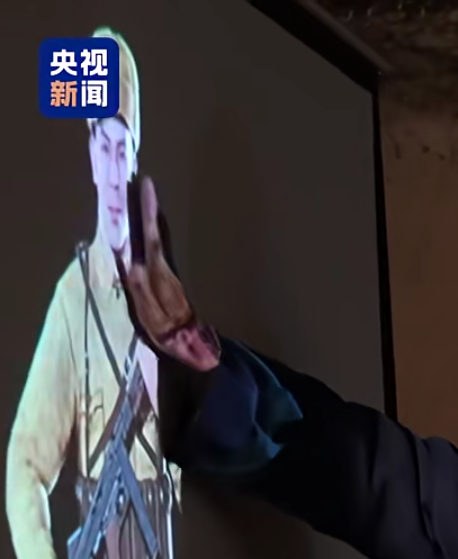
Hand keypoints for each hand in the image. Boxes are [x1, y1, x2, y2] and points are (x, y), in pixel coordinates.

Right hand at [119, 176, 219, 372]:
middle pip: (157, 232)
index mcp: (160, 276)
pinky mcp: (169, 277)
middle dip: (150, 208)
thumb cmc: (168, 335)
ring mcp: (170, 272)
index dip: (149, 213)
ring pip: (160, 238)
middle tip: (144, 181)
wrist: (192, 346)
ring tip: (145, 195)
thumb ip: (143, 293)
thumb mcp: (152, 319)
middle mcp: (166, 269)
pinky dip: (155, 231)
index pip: (152, 238)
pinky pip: (160, 247)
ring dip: (153, 216)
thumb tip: (134, 265)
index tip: (146, 188)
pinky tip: (151, 224)